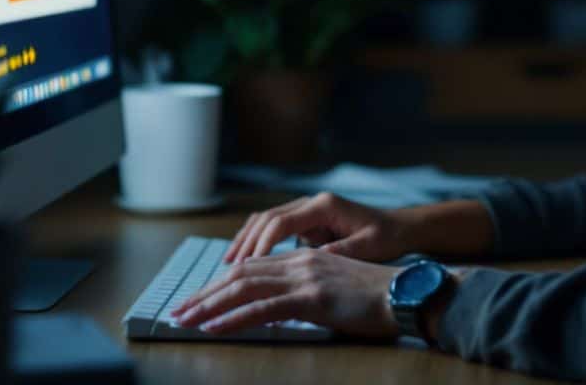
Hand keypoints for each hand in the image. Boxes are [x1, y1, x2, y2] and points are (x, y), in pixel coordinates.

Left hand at [172, 247, 401, 337]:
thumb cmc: (376, 298)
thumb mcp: (334, 290)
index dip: (220, 284)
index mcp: (304, 259)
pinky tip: (214, 326)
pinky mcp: (312, 298)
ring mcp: (305, 278)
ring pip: (244, 288)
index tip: (197, 300)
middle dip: (204, 294)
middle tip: (178, 311)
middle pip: (240, 274)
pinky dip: (233, 317)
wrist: (406, 295)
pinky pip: (263, 308)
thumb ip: (305, 292)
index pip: (251, 268)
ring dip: (209, 305)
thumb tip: (280, 308)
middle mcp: (299, 262)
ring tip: (184, 319)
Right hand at [224, 192, 411, 263]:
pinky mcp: (307, 221)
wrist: (399, 227)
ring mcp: (307, 210)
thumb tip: (314, 260)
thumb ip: (341, 251)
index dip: (262, 244)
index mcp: (324, 206)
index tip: (249, 265)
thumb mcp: (368, 247)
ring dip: (247, 239)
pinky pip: (275, 226)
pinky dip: (258, 239)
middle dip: (247, 241)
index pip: (282, 222)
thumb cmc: (386, 238)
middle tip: (230, 266)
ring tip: (230, 262)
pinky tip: (246, 257)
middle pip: (268, 218)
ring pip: (266, 219)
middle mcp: (312, 202)